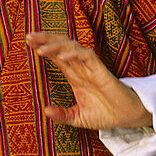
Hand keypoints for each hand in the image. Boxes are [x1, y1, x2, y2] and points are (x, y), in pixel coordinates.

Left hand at [25, 31, 151, 129]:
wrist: (127, 118)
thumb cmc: (106, 114)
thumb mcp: (78, 118)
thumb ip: (63, 115)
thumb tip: (45, 111)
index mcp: (74, 75)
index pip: (56, 55)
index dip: (43, 46)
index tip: (28, 41)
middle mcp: (81, 67)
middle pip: (61, 45)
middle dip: (45, 39)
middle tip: (28, 36)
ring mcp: (91, 67)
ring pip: (72, 46)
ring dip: (56, 45)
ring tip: (40, 47)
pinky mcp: (101, 70)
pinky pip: (87, 55)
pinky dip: (74, 53)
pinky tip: (62, 55)